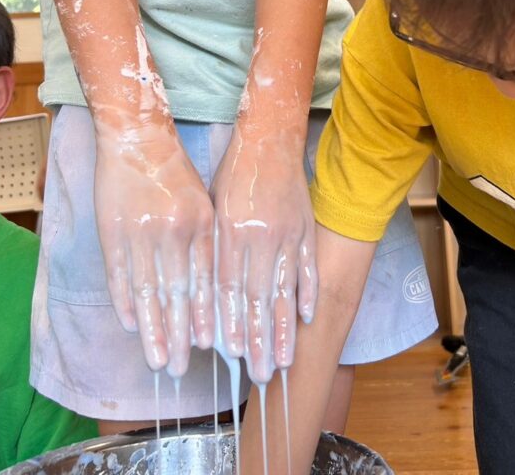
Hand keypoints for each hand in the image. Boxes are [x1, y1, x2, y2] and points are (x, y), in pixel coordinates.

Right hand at [94, 126, 214, 376]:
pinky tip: (131, 326)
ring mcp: (141, 233)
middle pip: (177, 294)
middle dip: (179, 335)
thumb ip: (207, 242)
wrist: (138, 138)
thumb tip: (212, 291)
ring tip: (155, 360)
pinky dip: (124, 303)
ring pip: (147, 292)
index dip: (205, 316)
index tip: (207, 347)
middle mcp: (173, 231)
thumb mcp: (203, 201)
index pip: (204, 280)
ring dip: (152, 329)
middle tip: (177, 369)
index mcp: (200, 223)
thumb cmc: (176, 173)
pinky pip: (119, 275)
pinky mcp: (113, 232)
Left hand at [211, 127, 317, 382]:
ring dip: (285, 328)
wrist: (269, 137)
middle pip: (257, 298)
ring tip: (285, 359)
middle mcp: (260, 236)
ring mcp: (288, 233)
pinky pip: (307, 266)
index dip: (229, 324)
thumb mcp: (212, 205)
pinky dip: (306, 293)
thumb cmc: (233, 171)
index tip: (232, 356)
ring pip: (285, 290)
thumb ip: (213, 247)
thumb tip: (207, 293)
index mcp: (231, 230)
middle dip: (259, 340)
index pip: (228, 288)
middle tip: (261, 376)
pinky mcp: (306, 227)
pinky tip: (307, 318)